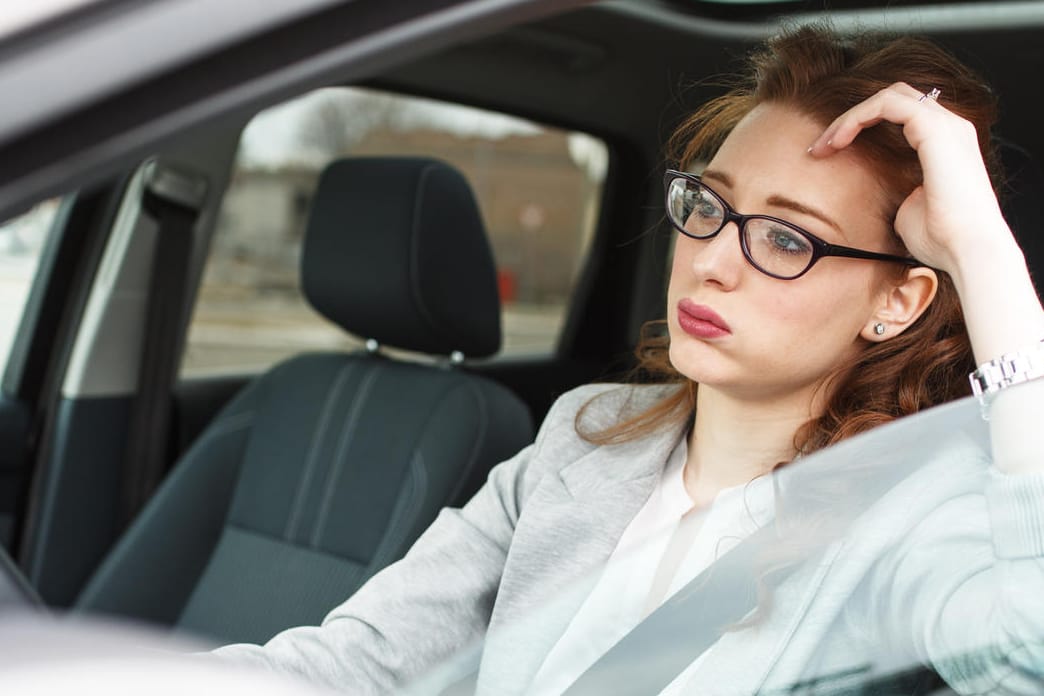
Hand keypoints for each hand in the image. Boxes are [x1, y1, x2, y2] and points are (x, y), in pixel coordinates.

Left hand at [807, 82, 1014, 278]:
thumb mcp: (908, 210)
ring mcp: (946, 125)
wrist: (966, 251)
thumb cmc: (942, 239)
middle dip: (853, 116)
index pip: (901, 114)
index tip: (829, 152)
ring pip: (889, 96)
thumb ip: (896, 192)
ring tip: (824, 145)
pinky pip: (888, 104)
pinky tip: (838, 141)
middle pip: (895, 97)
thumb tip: (881, 194)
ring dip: (850, 116)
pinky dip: (858, 116)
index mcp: (946, 144)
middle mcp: (951, 128)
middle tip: (821, 147)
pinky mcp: (936, 130)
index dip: (862, 125)